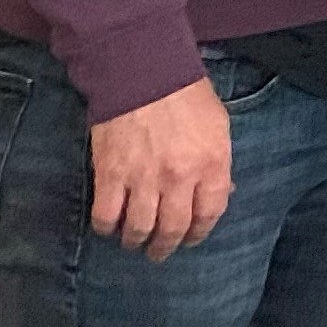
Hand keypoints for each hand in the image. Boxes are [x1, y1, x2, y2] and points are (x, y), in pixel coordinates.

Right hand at [90, 78, 234, 259]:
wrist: (142, 73)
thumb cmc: (185, 95)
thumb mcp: (218, 126)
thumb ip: (218, 163)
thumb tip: (219, 192)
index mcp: (211, 165)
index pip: (210, 214)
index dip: (200, 232)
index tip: (191, 238)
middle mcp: (179, 178)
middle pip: (173, 228)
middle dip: (166, 246)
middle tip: (159, 252)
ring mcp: (143, 178)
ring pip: (139, 228)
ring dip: (136, 241)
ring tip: (134, 243)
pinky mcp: (110, 174)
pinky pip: (106, 215)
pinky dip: (107, 227)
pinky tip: (109, 226)